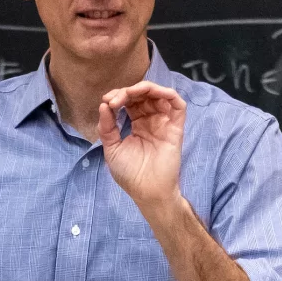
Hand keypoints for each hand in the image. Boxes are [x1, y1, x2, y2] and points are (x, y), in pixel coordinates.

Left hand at [98, 81, 185, 214]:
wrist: (147, 191)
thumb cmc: (130, 174)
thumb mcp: (112, 148)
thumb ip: (107, 127)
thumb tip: (104, 105)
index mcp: (137, 124)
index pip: (129, 101)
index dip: (118, 96)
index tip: (106, 102)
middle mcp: (151, 120)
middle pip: (143, 95)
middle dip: (127, 91)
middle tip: (114, 100)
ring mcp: (164, 123)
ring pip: (159, 94)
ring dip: (144, 88)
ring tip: (128, 95)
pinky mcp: (176, 127)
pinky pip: (177, 104)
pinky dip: (167, 93)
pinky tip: (152, 93)